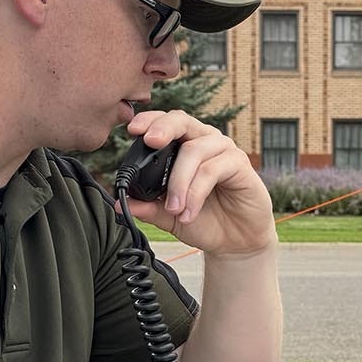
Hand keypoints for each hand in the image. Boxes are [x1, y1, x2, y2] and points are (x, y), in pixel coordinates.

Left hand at [124, 110, 274, 255]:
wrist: (234, 242)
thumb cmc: (203, 220)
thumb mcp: (168, 216)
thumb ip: (147, 207)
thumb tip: (121, 203)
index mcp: (184, 146)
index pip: (166, 123)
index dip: (149, 120)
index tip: (132, 129)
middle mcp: (204, 141)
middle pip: (182, 120)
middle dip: (163, 128)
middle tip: (150, 142)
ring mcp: (224, 150)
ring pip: (194, 151)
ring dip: (179, 182)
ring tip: (174, 210)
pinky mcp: (240, 164)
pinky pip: (213, 170)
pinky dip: (196, 193)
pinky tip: (189, 213)